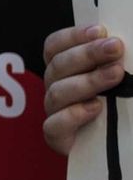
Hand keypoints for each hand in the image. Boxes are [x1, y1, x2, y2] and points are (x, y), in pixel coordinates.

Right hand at [43, 24, 125, 154]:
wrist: (118, 149)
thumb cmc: (119, 110)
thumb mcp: (118, 80)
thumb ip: (116, 63)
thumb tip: (123, 44)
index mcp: (64, 70)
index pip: (55, 45)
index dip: (73, 35)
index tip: (100, 30)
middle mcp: (55, 87)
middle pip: (58, 64)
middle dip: (87, 53)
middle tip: (115, 47)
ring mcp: (54, 112)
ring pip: (57, 91)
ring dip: (87, 80)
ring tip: (115, 75)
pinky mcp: (57, 137)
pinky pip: (54, 124)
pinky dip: (73, 114)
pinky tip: (95, 108)